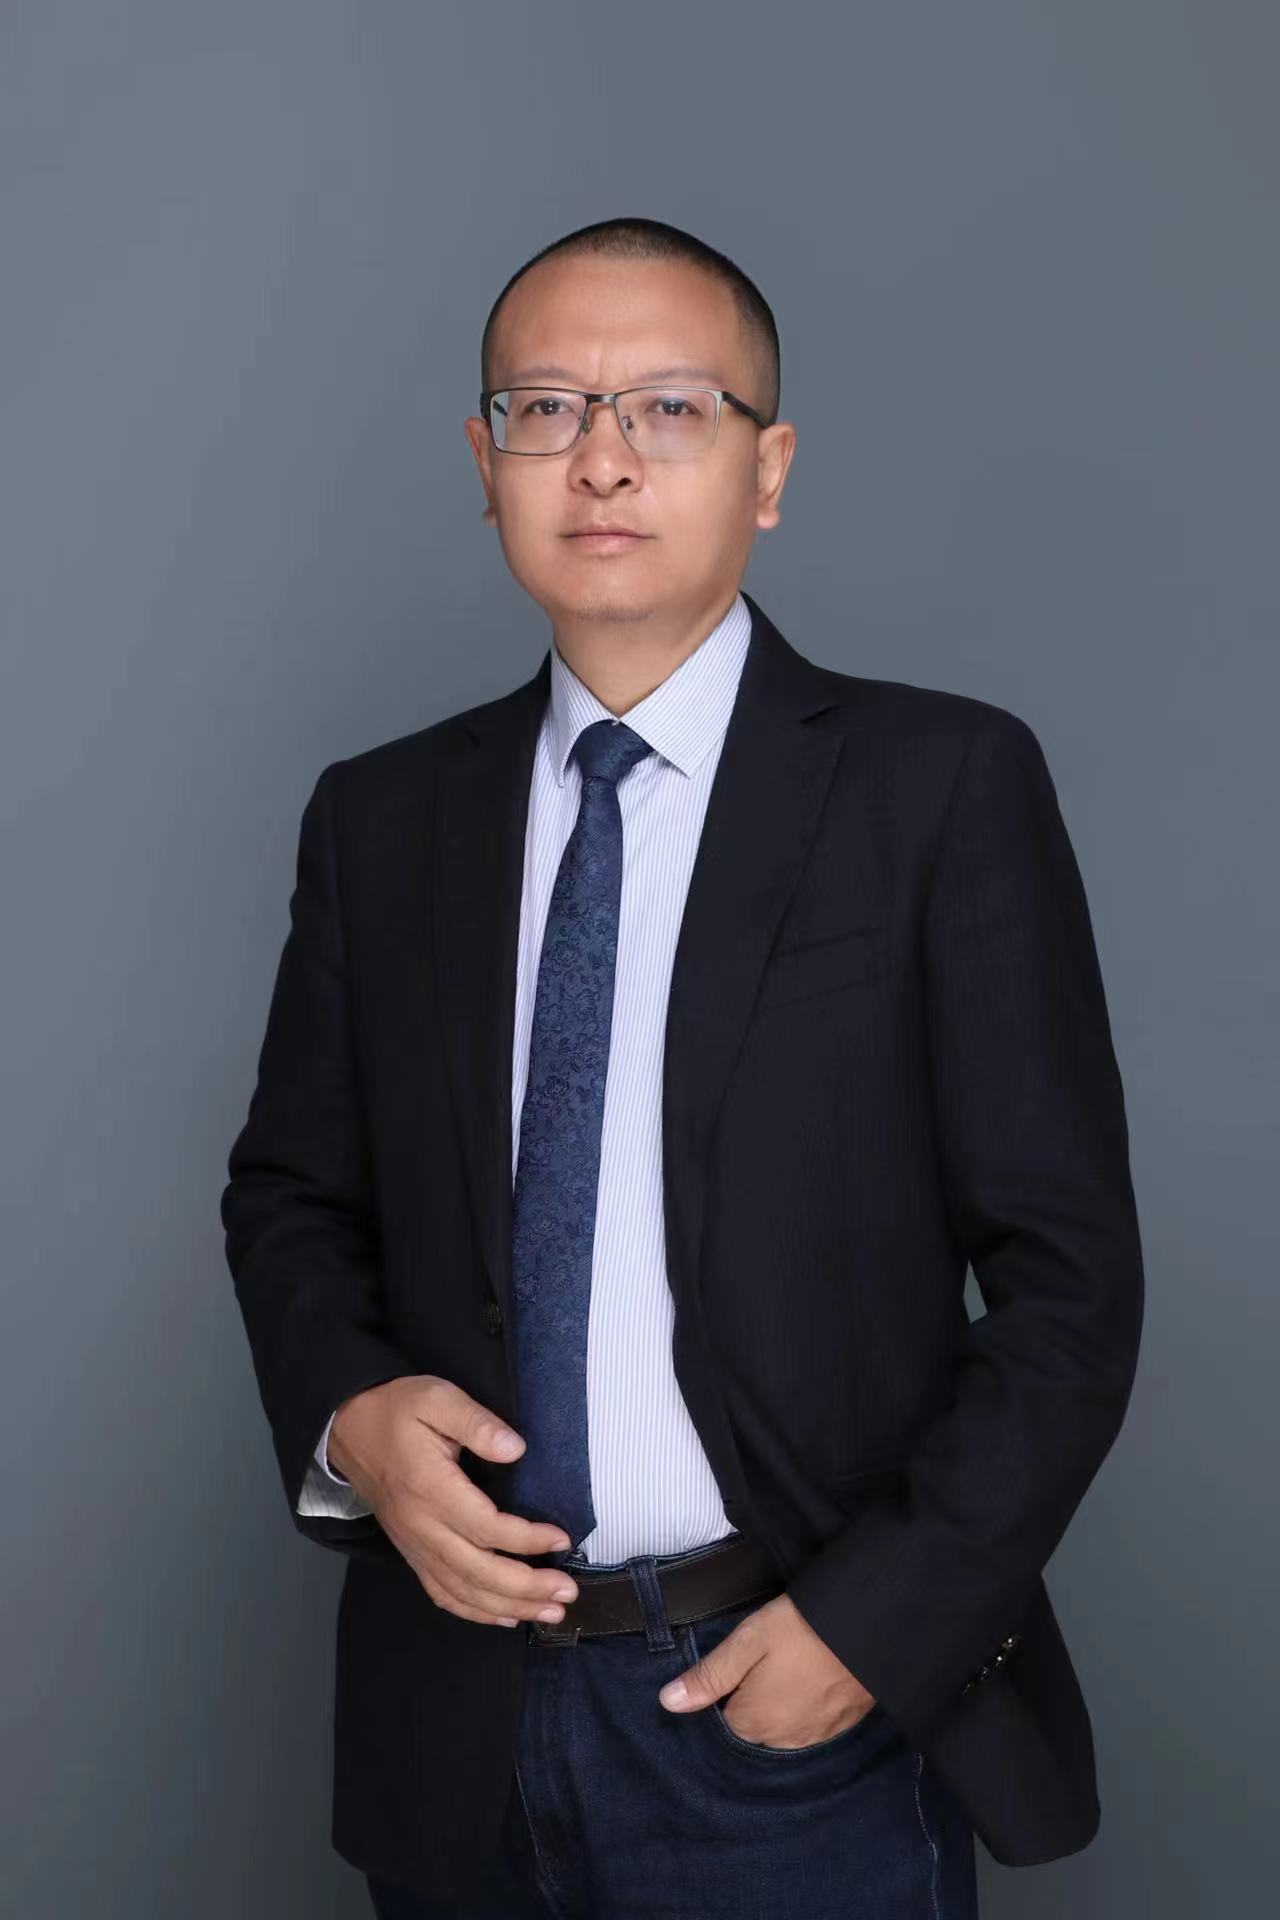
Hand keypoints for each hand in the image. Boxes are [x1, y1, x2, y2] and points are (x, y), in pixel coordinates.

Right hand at [327, 1376, 580, 1628]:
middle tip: (567, 1591)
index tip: (562, 1539)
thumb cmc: (396, 1410)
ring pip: (464, 1591)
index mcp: (431, 1489)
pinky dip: (476, 1612)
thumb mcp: (437, 1398)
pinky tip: (506, 1616)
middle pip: (478, 1572)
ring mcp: (414, 1546)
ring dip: (509, 1606)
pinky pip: (443, 1594)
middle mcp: (421, 1528)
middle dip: (527, 1587)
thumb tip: (516, 1448)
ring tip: (549, 1611)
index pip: (486, 1527)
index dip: (527, 1539)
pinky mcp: (411, 1553)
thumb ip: (477, 1423)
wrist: (347, 1427)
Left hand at [657, 1592, 876, 1746]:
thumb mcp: (748, 1642)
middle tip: (765, 1660)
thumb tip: (668, 1703)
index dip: (726, 1692)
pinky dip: (807, 1706)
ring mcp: (816, 1736)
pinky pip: (811, 1725)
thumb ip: (708, 1676)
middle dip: (752, 1701)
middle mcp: (783, 1741)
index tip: (737, 1667)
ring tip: (789, 1666)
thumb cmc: (802, 1630)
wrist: (869, 1627)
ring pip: (783, 1728)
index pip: (722, 1722)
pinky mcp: (842, 1725)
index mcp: (754, 1723)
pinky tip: (811, 1677)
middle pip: (753, 1728)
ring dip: (780, 1705)